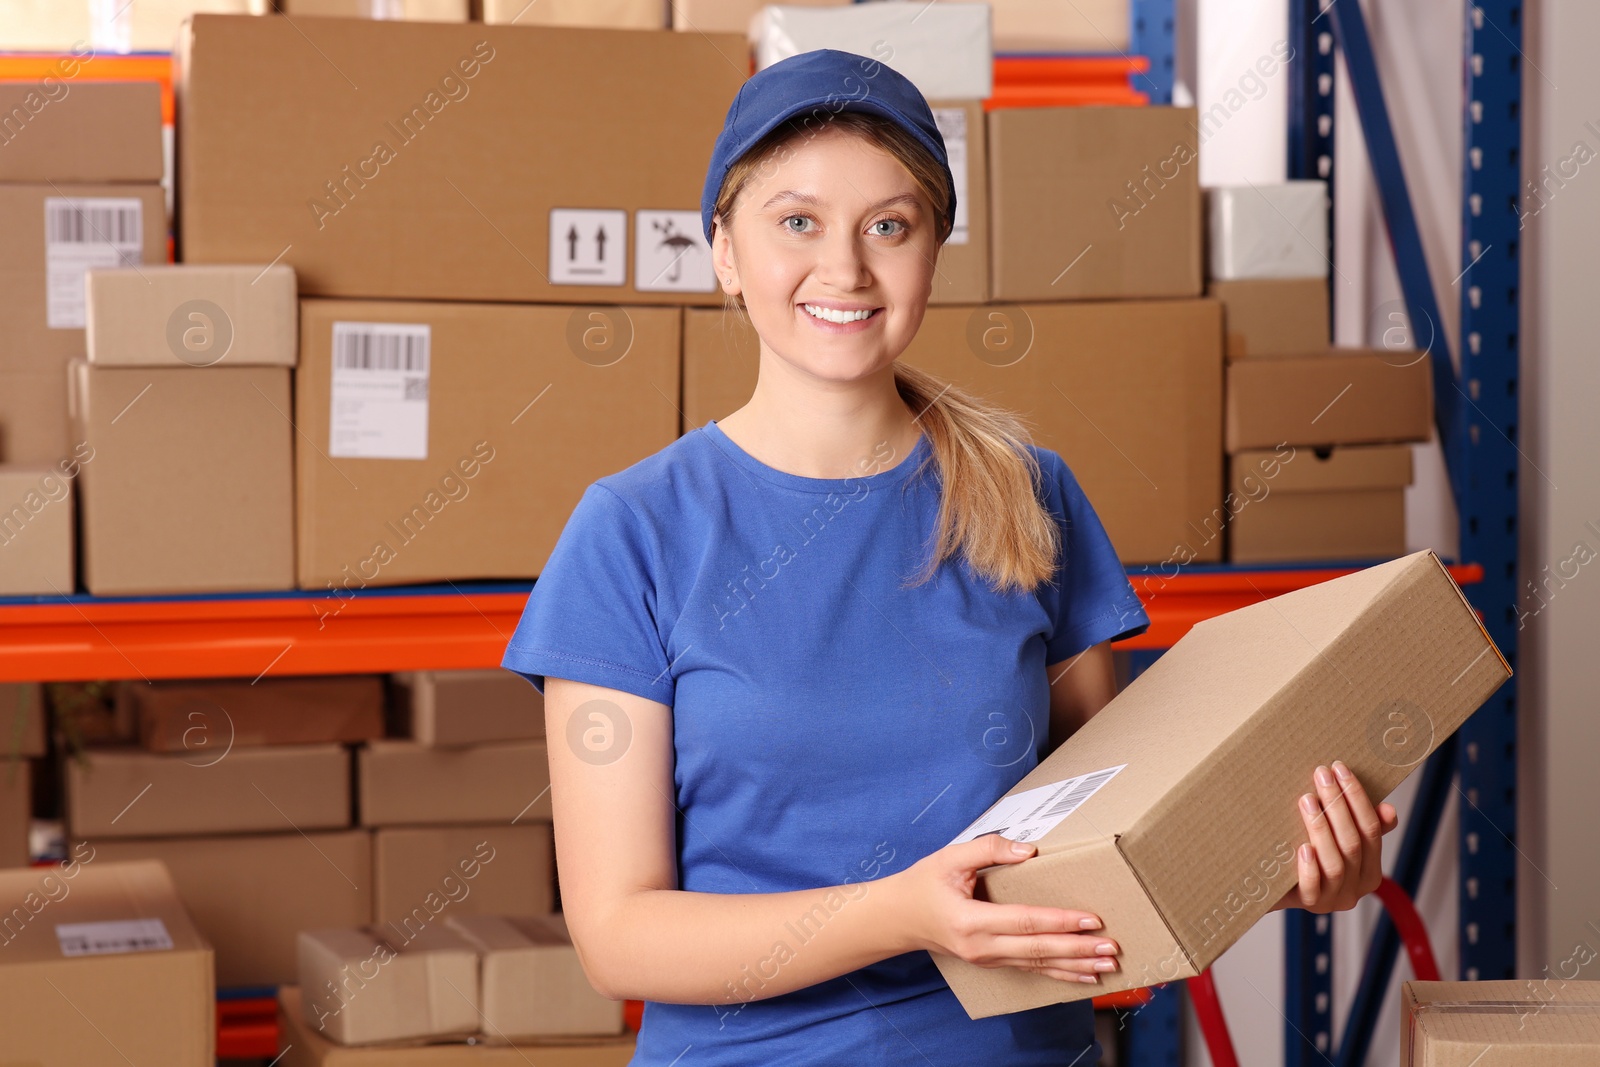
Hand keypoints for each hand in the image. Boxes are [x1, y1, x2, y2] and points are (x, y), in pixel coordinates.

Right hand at [890, 833, 1119, 984]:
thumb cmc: (924, 884)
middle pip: (1038, 950)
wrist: (899, 918)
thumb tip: (1028, 850)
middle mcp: (981, 946)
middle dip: (1078, 949)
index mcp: (971, 920)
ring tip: (1108, 966)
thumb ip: (988, 848)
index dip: (1060, 921)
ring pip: (1039, 964)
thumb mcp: (949, 857)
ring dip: (1076, 966)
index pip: (1025, 922)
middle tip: (1112, 948)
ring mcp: (987, 959)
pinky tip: (1083, 977)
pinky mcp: (992, 962)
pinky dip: (1060, 974)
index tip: (1091, 919)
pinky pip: (1031, 969)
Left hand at [1274, 760, 1399, 912]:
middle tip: (1321, 775)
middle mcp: (1357, 888)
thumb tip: (1388, 809)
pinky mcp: (1309, 905)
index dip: (1357, 798)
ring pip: (1335, 863)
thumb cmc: (1307, 856)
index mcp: (1370, 870)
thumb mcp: (1336, 839)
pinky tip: (1302, 847)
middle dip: (1338, 804)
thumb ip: (1363, 826)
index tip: (1341, 769)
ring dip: (1321, 828)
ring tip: (1307, 800)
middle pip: (1353, 842)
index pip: (1371, 829)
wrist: (1273, 890)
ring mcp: (1333, 899)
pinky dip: (1310, 867)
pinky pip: (1312, 887)